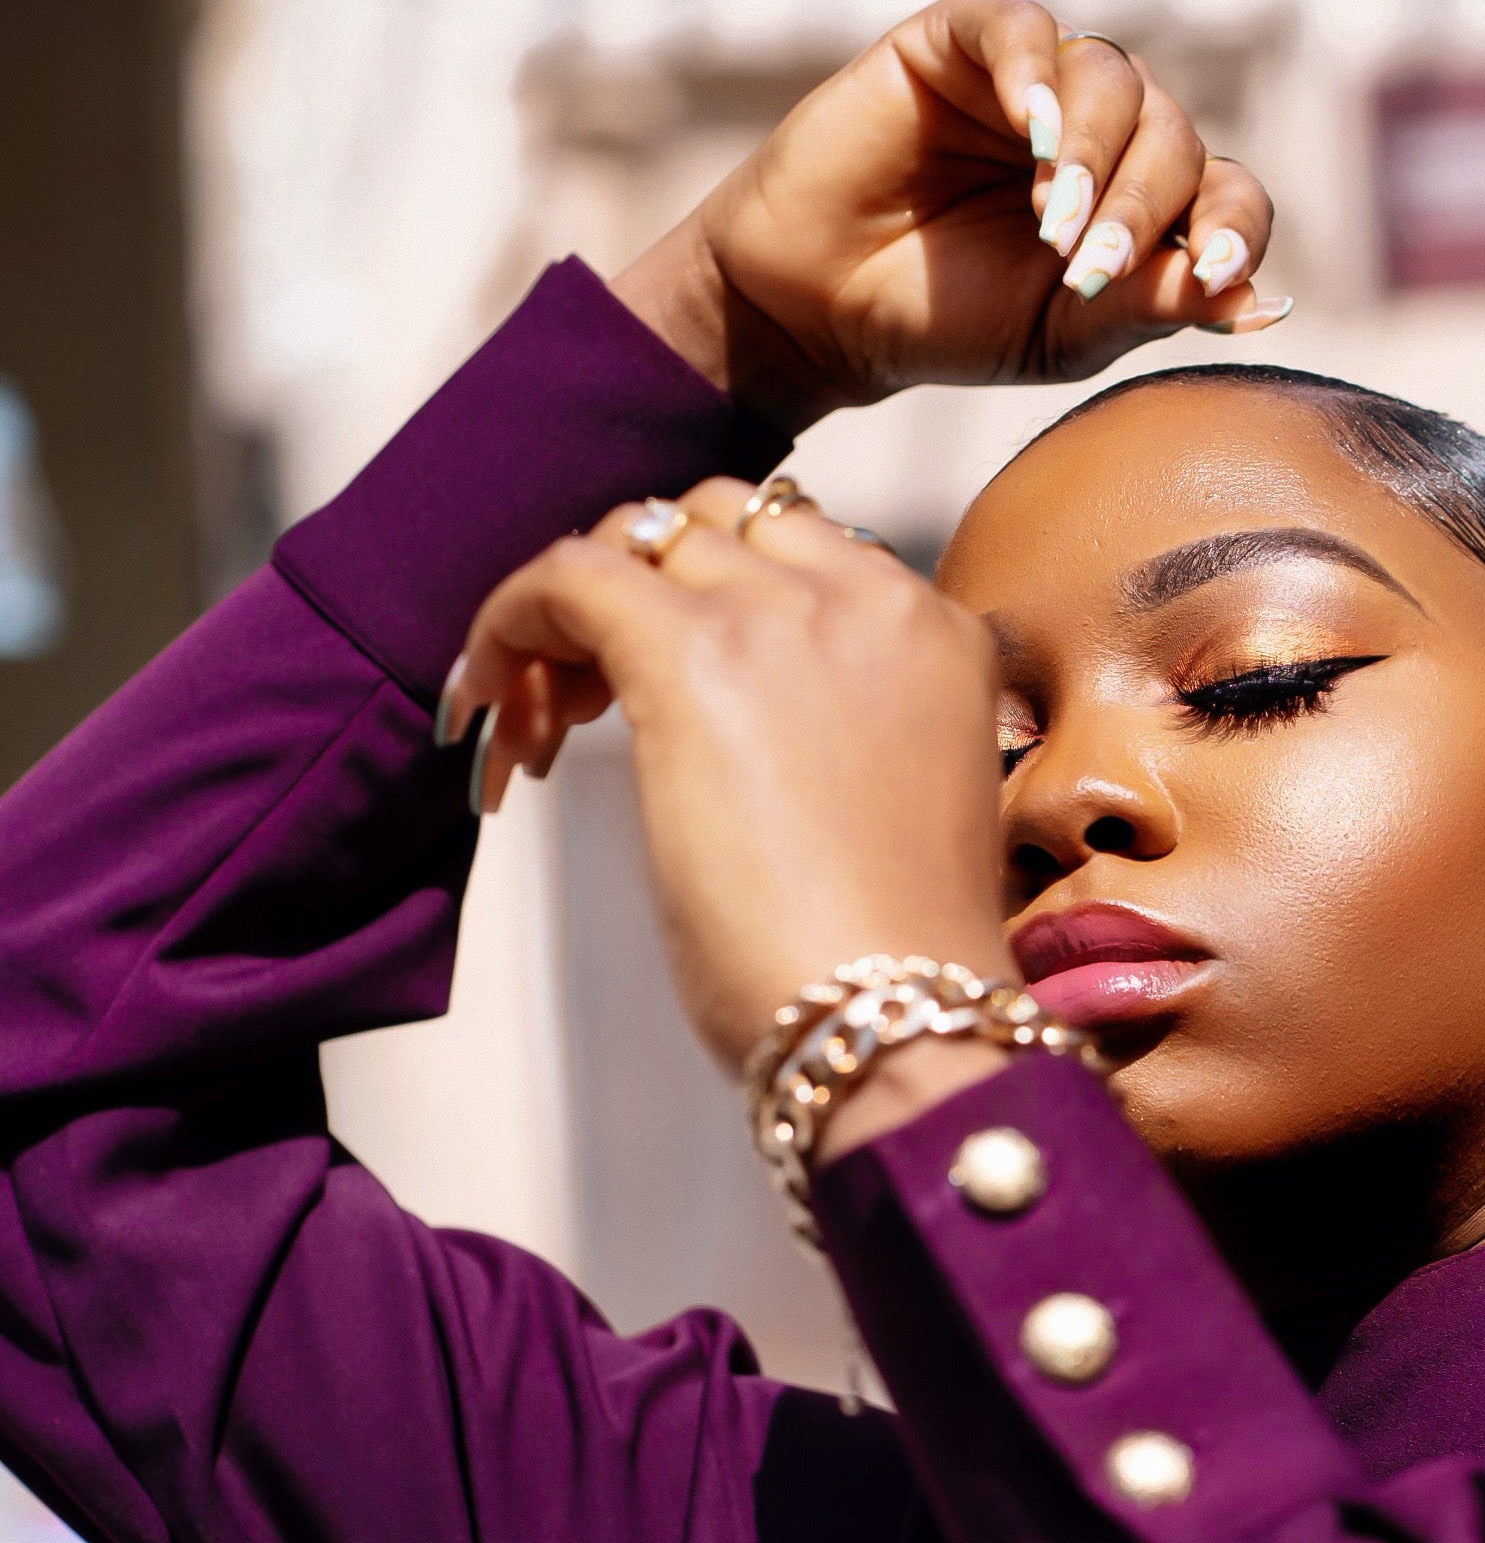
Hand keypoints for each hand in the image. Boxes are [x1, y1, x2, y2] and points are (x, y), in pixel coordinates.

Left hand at [442, 481, 1009, 1143]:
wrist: (897, 1019)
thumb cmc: (898, 961)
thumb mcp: (903, 799)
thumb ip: (853, 721)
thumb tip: (758, 720)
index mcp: (937, 631)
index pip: (798, 550)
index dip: (712, 601)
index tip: (665, 693)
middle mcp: (869, 599)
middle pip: (713, 523)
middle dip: (642, 591)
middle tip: (586, 708)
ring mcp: (784, 617)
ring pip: (636, 539)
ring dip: (571, 618)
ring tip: (540, 730)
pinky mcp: (692, 654)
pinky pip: (569, 576)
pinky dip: (510, 618)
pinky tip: (489, 703)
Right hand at [612, 0, 1285, 427]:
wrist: (823, 308)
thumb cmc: (947, 324)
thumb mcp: (1061, 333)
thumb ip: (1153, 308)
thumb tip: (1260, 299)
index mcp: (1145, 208)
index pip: (1229, 197)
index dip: (1235, 229)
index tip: (1216, 274)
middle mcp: (1108, 136)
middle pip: (1174, 140)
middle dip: (1143, 209)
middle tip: (1089, 272)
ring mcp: (1041, 84)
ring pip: (1113, 80)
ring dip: (1095, 157)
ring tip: (1050, 226)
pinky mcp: (963, 41)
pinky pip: (1022, 27)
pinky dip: (1035, 71)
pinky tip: (1031, 131)